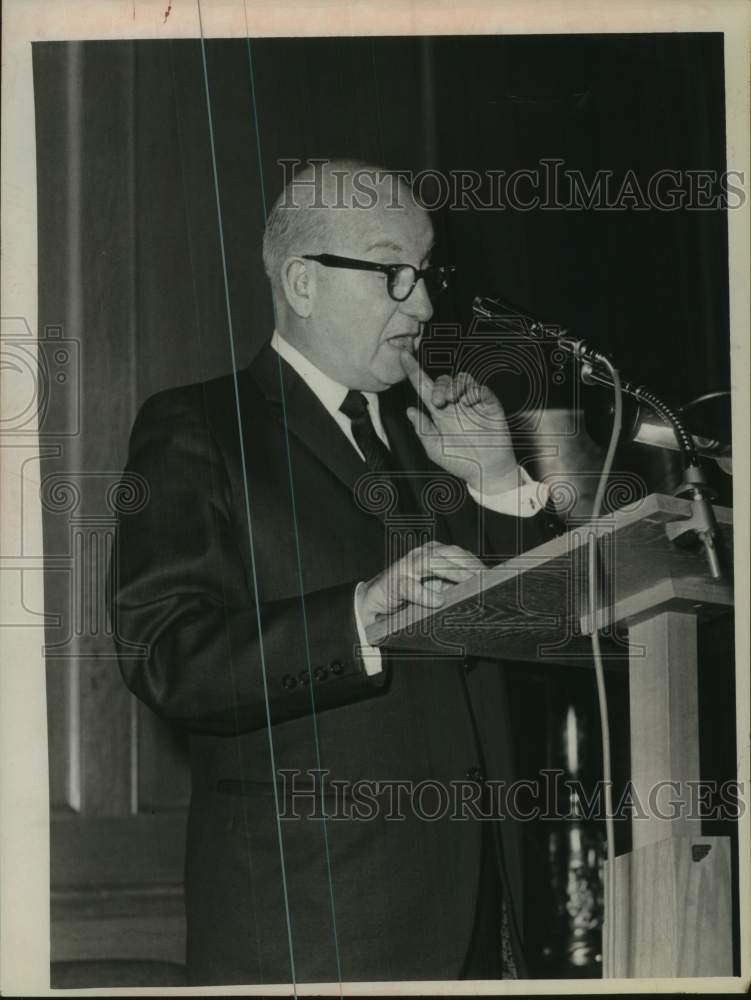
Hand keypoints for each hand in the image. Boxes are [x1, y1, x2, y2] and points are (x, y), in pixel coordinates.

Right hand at [356, 541, 483, 626]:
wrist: (373, 602)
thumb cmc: (409, 595)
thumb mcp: (434, 588)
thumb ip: (453, 586)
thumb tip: (482, 591)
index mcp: (433, 553)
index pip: (460, 554)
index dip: (476, 563)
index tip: (494, 576)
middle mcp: (421, 555)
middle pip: (449, 553)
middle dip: (469, 565)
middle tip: (486, 580)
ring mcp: (406, 566)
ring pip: (431, 563)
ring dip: (453, 572)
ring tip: (469, 583)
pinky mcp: (394, 582)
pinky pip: (411, 586)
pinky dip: (425, 594)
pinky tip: (438, 601)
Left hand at [400, 351, 518, 493]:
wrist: (486, 472)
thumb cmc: (461, 462)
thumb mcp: (435, 449)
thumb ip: (422, 429)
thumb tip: (409, 410)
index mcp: (439, 414)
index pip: (424, 388)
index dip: (413, 372)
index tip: (403, 356)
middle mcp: (454, 405)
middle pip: (442, 380)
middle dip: (438, 386)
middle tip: (437, 402)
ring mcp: (472, 403)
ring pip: (461, 379)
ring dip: (453, 386)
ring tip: (453, 401)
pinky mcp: (488, 404)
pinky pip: (479, 388)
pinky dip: (473, 392)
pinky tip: (471, 404)